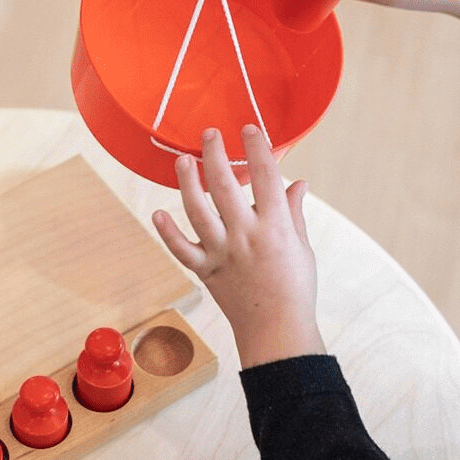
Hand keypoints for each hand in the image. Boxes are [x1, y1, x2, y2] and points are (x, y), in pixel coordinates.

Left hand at [152, 126, 324, 368]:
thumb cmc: (295, 288)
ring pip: (197, 211)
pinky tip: (158, 214)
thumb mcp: (302, 246)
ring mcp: (223, 253)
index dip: (256, 149)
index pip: (265, 177)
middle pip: (225, 186)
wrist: (277, 330)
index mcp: (275, 226)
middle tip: (209, 133)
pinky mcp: (207, 271)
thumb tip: (298, 184)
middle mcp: (246, 236)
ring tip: (182, 161)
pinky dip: (167, 232)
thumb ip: (294, 213)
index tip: (249, 129)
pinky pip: (182, 250)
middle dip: (215, 155)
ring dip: (187, 183)